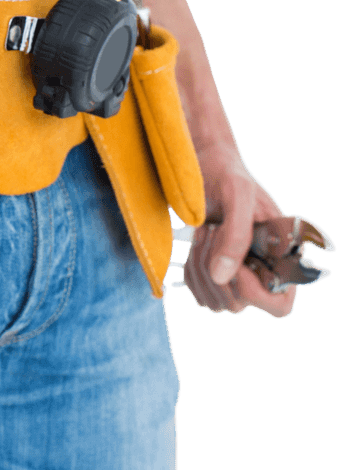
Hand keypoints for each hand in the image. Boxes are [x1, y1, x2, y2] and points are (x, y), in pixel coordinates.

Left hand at [182, 142, 296, 317]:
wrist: (209, 168)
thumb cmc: (230, 176)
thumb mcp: (238, 196)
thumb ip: (237, 235)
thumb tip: (223, 277)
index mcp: (285, 256)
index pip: (279, 306)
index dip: (252, 293)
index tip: (233, 264)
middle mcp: (265, 273)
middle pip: (236, 305)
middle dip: (214, 270)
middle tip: (210, 232)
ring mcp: (238, 277)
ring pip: (213, 301)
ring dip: (199, 268)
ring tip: (204, 232)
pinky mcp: (214, 275)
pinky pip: (197, 292)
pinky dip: (189, 270)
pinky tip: (195, 242)